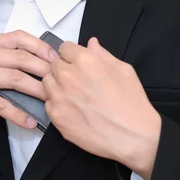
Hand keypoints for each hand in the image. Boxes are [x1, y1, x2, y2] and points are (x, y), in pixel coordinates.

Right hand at [0, 30, 55, 160]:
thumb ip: (7, 66)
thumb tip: (43, 69)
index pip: (17, 37)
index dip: (40, 46)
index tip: (57, 58)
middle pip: (20, 58)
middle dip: (44, 69)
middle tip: (60, 81)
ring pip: (15, 78)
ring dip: (36, 90)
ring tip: (51, 100)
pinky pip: (2, 104)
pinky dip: (19, 114)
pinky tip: (30, 122)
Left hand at [42, 37, 161, 177]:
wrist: (132, 135)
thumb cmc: (131, 102)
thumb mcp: (123, 70)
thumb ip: (103, 54)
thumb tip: (91, 43)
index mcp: (85, 60)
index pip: (64, 48)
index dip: (72, 56)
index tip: (77, 64)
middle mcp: (68, 76)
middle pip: (53, 65)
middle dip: (63, 70)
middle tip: (78, 82)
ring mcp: (59, 97)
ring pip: (47, 83)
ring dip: (57, 86)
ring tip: (74, 96)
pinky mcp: (56, 116)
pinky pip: (48, 104)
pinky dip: (57, 105)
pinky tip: (73, 110)